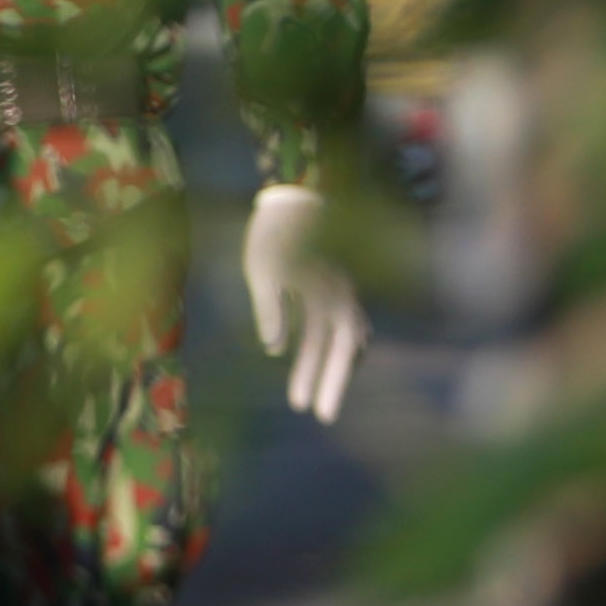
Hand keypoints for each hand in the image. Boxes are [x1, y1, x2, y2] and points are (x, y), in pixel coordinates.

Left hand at [240, 182, 365, 426]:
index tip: (317, 413)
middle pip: (340, 348)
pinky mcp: (322, 283)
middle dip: (327, 382)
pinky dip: (317, 342)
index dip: (331, 381)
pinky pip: (326, 321)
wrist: (292, 190)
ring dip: (318, 366)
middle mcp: (342, 295)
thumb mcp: (263, 267)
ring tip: (303, 395)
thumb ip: (270, 306)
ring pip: (334, 337)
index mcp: (335, 293)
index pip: (340, 348)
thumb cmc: (275, 228)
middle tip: (315, 415)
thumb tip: (274, 349)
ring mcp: (334, 289)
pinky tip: (297, 356)